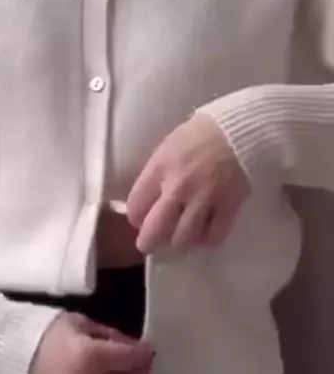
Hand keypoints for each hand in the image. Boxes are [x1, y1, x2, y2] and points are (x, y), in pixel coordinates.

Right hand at [27, 312, 154, 373]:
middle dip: (138, 372)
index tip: (148, 350)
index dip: (144, 354)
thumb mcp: (81, 324)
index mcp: (89, 356)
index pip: (132, 359)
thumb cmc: (47, 334)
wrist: (10, 357)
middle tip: (138, 364)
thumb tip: (136, 348)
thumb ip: (111, 337)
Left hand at [127, 112, 250, 254]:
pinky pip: (214, 236)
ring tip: (179, 239)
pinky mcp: (228, 206)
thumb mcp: (167, 147)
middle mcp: (178, 187)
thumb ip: (156, 174)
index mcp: (160, 168)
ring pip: (183, 238)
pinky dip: (207, 239)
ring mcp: (204, 199)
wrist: (239, 129)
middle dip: (148, 242)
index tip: (139, 219)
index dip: (135, 217)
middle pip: (154, 229)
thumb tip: (148, 200)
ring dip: (178, 242)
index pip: (135, 206)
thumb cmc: (199, 134)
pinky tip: (205, 234)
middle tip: (150, 244)